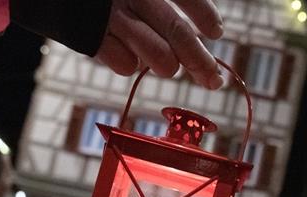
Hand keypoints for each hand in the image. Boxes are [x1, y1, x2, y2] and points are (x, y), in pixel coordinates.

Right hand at [96, 0, 224, 88]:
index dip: (204, 15)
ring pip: (159, 56)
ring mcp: (110, 18)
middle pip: (178, 32)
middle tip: (213, 80)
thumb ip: (159, 7)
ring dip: (167, 66)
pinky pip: (124, 65)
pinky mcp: (90, 39)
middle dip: (200, 61)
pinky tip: (126, 56)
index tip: (216, 32)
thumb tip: (196, 33)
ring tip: (168, 67)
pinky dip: (130, 64)